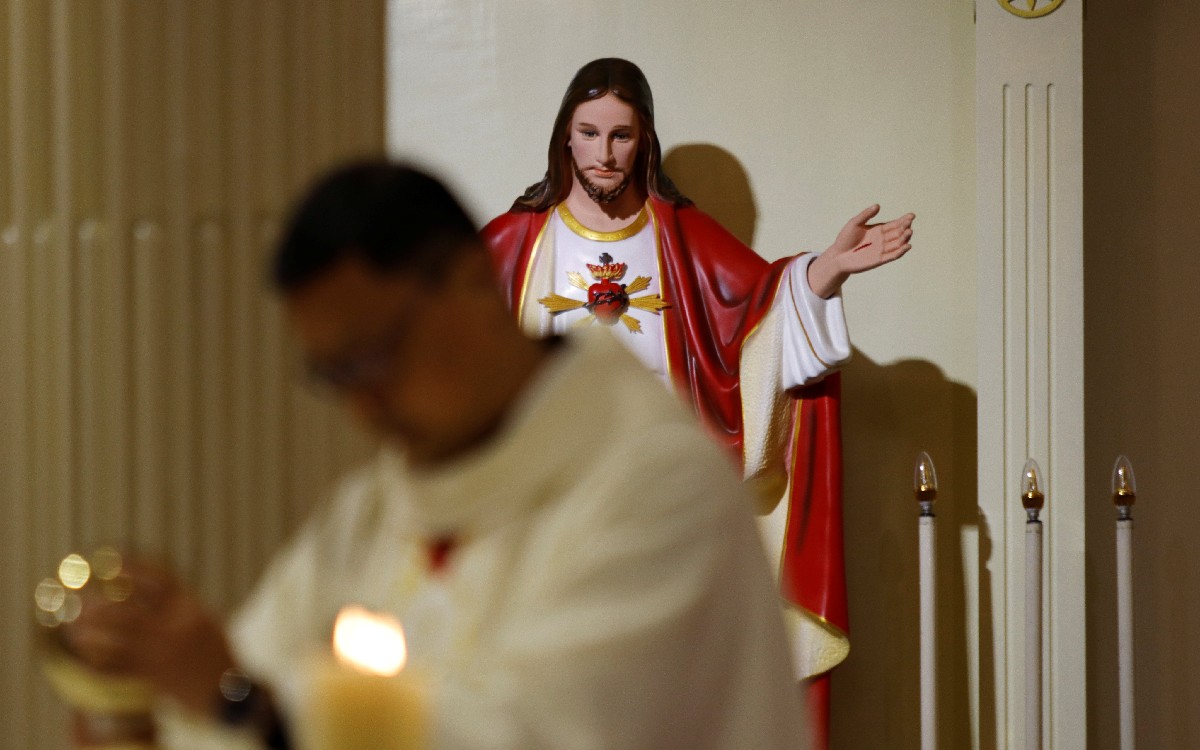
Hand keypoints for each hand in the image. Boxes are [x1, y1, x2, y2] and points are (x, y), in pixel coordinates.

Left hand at [62, 556, 236, 715]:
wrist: (227, 692)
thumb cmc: (214, 652)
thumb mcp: (204, 619)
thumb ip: (179, 604)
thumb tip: (147, 587)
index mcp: (190, 607)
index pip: (159, 580)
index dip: (135, 567)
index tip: (111, 560)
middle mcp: (175, 626)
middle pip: (130, 610)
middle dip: (101, 605)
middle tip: (81, 600)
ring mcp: (164, 652)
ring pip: (119, 637)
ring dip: (93, 631)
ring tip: (74, 625)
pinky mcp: (155, 676)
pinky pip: (120, 664)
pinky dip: (100, 658)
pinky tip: (84, 652)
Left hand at [807, 205, 914, 297]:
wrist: (837, 256)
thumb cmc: (845, 239)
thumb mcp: (854, 223)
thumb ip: (866, 215)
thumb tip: (877, 205)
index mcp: (878, 230)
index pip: (895, 224)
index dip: (904, 220)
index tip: (911, 215)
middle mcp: (882, 239)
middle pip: (898, 233)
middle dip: (905, 228)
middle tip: (909, 223)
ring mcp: (882, 250)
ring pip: (898, 244)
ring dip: (905, 239)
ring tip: (909, 232)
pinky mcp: (879, 260)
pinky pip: (893, 256)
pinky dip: (901, 252)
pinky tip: (907, 246)